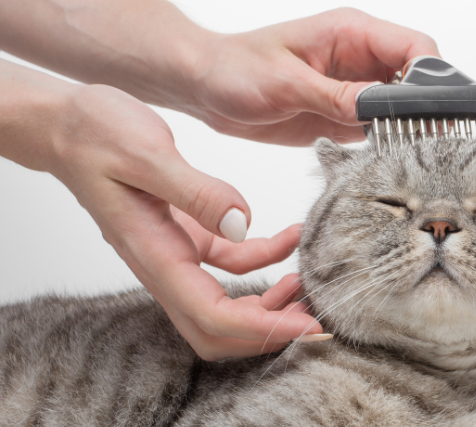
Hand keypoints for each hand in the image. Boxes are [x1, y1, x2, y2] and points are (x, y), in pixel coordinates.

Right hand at [48, 84, 321, 359]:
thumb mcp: (147, 153)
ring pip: (227, 304)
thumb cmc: (96, 135)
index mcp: (154, 255)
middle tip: (317, 318)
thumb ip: (197, 192)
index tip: (306, 326)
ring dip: (270, 304)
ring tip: (311, 283)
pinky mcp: (189, 236)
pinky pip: (233, 264)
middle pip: (218, 329)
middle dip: (267, 332)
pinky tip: (292, 238)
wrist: (68, 126)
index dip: (262, 329)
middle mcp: (165, 265)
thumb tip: (244, 222)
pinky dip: (267, 259)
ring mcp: (178, 255)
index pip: (212, 316)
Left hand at [187, 8, 439, 145]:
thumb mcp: (286, 84)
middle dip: (426, 107)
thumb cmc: (235, 69)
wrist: (203, 87)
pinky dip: (388, 142)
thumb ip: (336, 96)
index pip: (415, 47)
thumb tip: (379, 107)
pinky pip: (381, 127)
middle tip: (426, 138)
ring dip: (408, 128)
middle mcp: (361, 57)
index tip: (431, 109)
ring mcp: (356, 87)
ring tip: (407, 151)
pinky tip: (385, 156)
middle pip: (418, 78)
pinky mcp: (346, 114)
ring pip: (404, 106)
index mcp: (351, 33)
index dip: (431, 77)